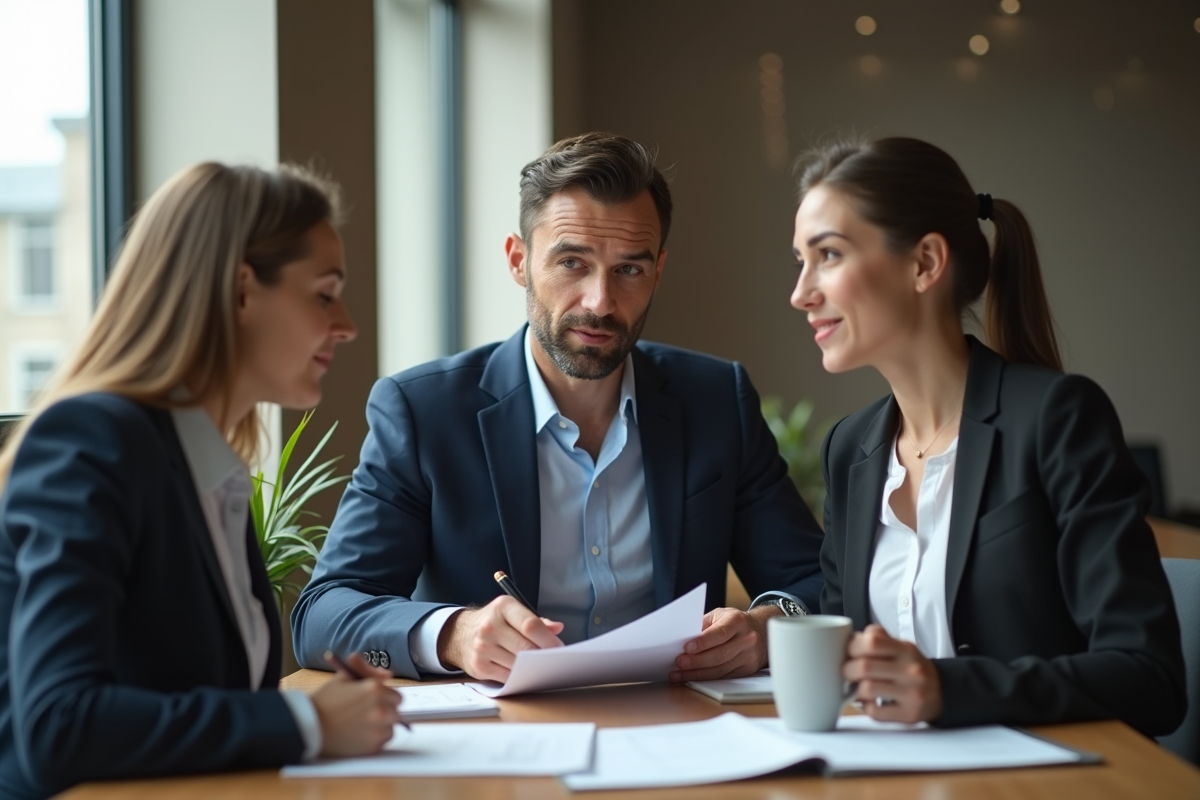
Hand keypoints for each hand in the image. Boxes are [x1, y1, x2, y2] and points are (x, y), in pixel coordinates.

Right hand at [312, 652, 402, 757]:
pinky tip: (358, 735)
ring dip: (381, 727)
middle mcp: (381, 709)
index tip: (377, 703)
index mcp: (375, 689)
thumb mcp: (344, 677)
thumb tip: (387, 675)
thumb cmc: (325, 700)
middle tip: (368, 714)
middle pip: (396, 712)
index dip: (387, 699)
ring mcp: (378, 729)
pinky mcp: (372, 746)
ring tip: (362, 725)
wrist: (308, 726)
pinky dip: (374, 739)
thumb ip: (368, 671)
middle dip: (386, 712)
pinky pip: (382, 742)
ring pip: (391, 728)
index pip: (397, 696)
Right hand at [437, 596, 563, 681]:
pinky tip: (523, 673)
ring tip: (540, 666)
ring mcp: (482, 647)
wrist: (460, 634)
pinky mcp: (479, 667)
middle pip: (526, 648)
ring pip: (518, 665)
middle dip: (543, 656)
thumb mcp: (512, 613)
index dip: (549, 639)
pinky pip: (507, 677)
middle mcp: (490, 626)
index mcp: (503, 607)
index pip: (531, 625)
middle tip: (553, 661)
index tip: (559, 648)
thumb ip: (536, 621)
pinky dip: (518, 677)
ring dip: (532, 669)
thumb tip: (557, 629)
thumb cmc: (494, 622)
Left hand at [669, 606, 770, 682]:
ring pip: (720, 670)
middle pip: (720, 655)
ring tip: (679, 674)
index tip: (687, 648)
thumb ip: (703, 625)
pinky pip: (724, 678)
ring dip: (697, 673)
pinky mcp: (747, 670)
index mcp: (737, 621)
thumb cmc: (734, 622)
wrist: (760, 631)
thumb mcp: (720, 615)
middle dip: (697, 661)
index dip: (703, 642)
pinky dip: (706, 679)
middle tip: (680, 662)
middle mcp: (746, 639)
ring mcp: (748, 656)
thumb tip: (682, 638)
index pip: (720, 633)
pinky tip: (692, 678)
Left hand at [843, 624, 942, 723]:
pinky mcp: (909, 714)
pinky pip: (875, 711)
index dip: (852, 647)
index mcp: (905, 649)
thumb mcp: (900, 646)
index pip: (872, 641)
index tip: (848, 653)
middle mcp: (911, 670)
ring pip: (867, 689)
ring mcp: (911, 693)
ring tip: (857, 688)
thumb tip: (849, 640)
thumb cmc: (912, 668)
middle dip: (848, 670)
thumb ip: (878, 638)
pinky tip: (869, 702)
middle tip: (848, 673)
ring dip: (855, 690)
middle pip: (864, 666)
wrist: (942, 692)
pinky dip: (865, 707)